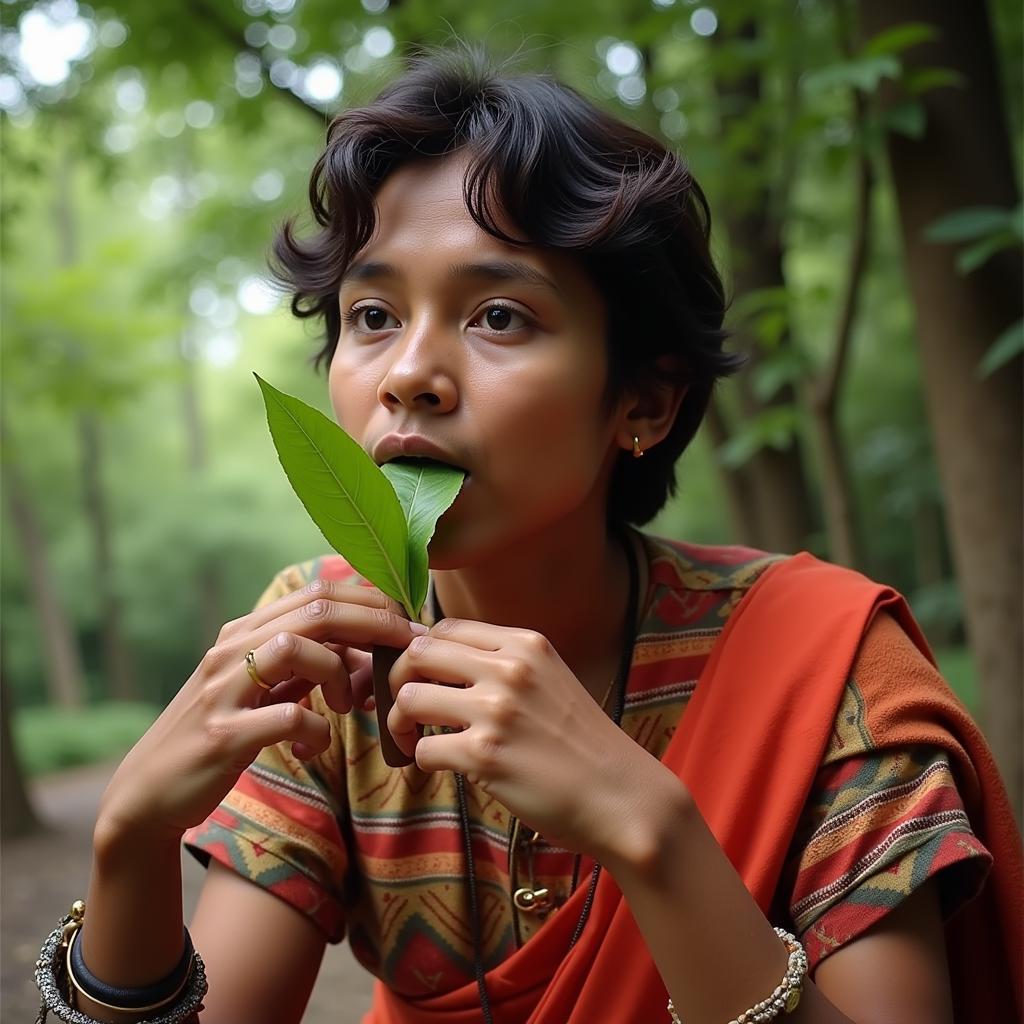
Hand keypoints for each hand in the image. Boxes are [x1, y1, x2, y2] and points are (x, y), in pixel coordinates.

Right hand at [96, 579, 423, 846]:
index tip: (405, 623)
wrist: (149, 793)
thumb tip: (367, 650)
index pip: (317, 591)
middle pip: (317, 610)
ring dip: (340, 673)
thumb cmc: (220, 734)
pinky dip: (316, 730)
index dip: (370, 600)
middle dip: (374, 623)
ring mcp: (223, 690)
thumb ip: (307, 665)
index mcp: (245, 632)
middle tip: (406, 646)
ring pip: (299, 648)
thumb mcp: (262, 690)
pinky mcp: (222, 735)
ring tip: (346, 704)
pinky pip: (289, 716)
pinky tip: (312, 745)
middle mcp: (231, 650)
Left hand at [386, 618, 657, 862]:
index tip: (421, 677)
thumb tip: (443, 661)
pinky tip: (441, 766)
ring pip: (410, 699)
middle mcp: (509, 669)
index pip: (445, 627)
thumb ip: (505, 666)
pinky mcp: (486, 756)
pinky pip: (424, 749)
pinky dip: (423, 760)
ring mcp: (496, 711)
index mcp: (525, 644)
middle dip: (399, 680)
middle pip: (418, 654)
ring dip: (402, 723)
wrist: (621, 795)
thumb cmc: (583, 744)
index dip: (421, 652)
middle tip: (408, 708)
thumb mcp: (551, 680)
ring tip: (415, 740)